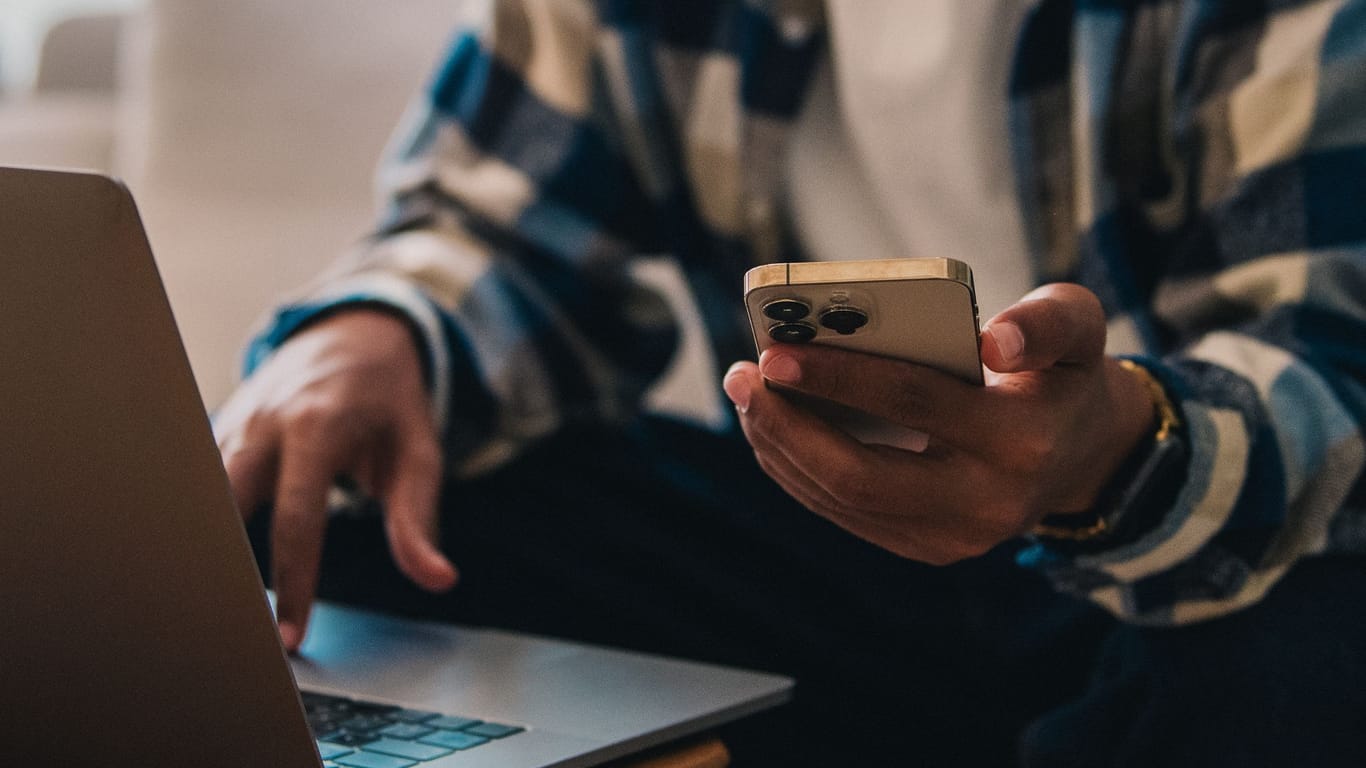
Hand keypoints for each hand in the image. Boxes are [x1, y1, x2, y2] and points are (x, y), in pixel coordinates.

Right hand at [214, 310, 456, 650]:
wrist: (353, 333)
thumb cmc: (391, 401)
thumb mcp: (419, 451)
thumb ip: (418, 518)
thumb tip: (438, 580)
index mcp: (318, 427)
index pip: (296, 520)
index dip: (293, 585)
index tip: (289, 639)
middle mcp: (265, 424)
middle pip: (226, 505)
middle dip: (226, 569)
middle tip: (237, 632)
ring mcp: (235, 423)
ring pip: (203, 494)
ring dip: (211, 549)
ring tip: (223, 610)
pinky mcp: (219, 429)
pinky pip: (201, 482)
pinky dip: (206, 523)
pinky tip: (213, 567)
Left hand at [722, 283, 1154, 563]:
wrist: (1083, 452)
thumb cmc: (1061, 371)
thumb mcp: (1078, 326)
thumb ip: (1045, 322)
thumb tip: (992, 341)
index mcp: (1022, 440)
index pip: (915, 403)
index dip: (839, 377)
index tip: (775, 352)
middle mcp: (986, 502)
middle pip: (859, 474)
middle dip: (787, 425)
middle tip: (742, 375)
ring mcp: (953, 538)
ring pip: (842, 498)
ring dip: (780, 445)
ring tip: (746, 393)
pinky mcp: (927, 549)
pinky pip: (845, 512)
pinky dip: (798, 468)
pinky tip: (771, 427)